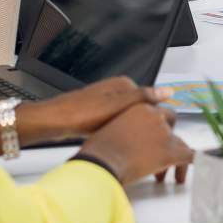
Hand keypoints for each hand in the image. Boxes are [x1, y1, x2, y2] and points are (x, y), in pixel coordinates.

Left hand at [17, 77, 166, 145]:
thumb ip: (145, 97)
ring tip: (121, 139)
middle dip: (138, 124)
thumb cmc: (83, 114)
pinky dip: (114, 131)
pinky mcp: (95, 112)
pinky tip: (109, 138)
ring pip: (126, 118)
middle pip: (138, 110)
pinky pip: (113, 122)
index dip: (152, 119)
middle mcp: (114, 89)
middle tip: (134, 138)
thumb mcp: (120, 105)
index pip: (150, 102)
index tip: (151, 132)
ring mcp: (104, 100)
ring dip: (126, 129)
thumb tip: (168, 91)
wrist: (54, 122)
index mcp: (124, 83)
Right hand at [79, 103, 192, 185]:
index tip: (154, 139)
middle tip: (162, 156)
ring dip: (177, 160)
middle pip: (171, 125)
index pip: (157, 114)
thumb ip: (124, 128)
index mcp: (139, 108)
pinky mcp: (170, 153)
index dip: (157, 129)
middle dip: (169, 140)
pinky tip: (200, 167)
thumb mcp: (110, 129)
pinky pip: (190, 156)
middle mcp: (155, 117)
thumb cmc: (99, 149)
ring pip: (180, 143)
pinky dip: (196, 162)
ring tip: (175, 177)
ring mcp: (164, 134)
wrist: (101, 161)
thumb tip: (125, 138)